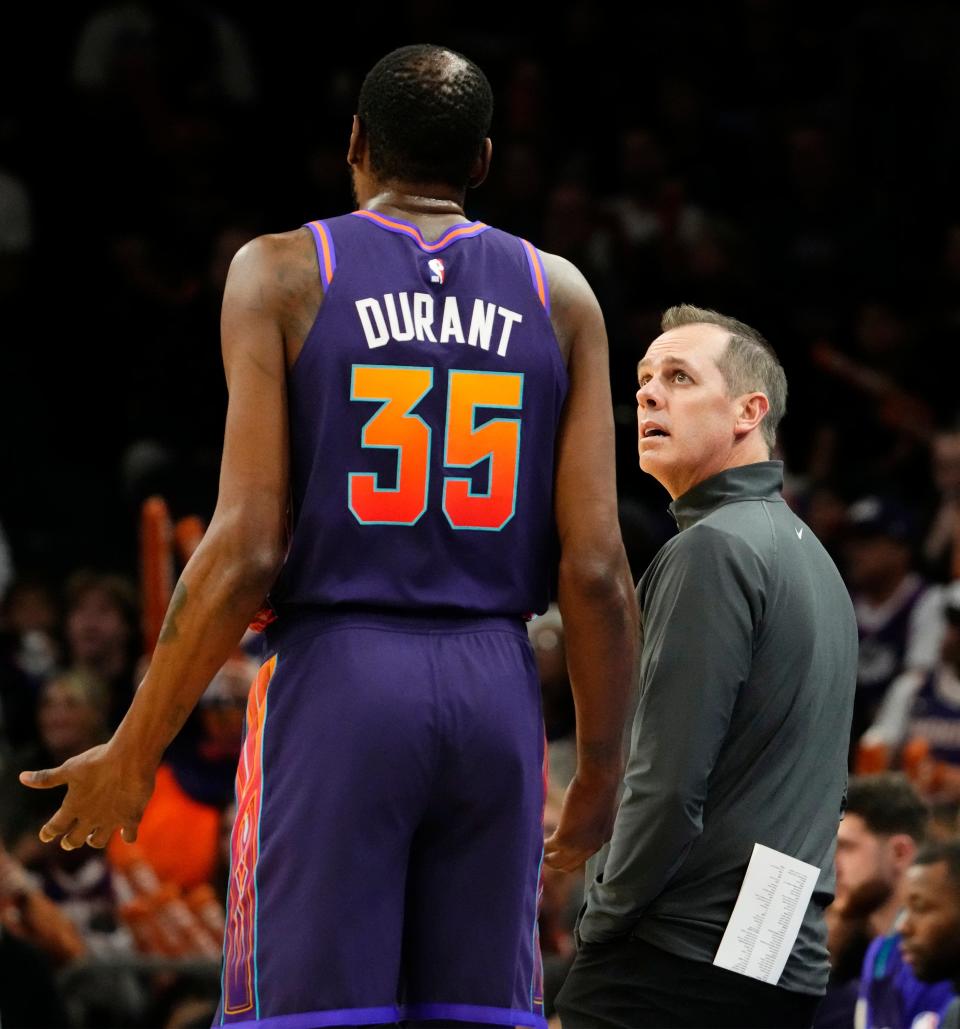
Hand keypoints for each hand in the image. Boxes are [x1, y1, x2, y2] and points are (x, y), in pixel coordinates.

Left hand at [19, 741, 155, 849]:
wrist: (130, 757)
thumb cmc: (98, 760)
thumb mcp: (70, 767)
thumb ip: (46, 778)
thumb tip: (22, 778)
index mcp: (73, 807)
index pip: (54, 827)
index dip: (48, 832)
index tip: (45, 835)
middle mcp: (90, 818)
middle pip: (74, 840)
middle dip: (70, 842)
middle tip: (69, 842)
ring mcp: (111, 820)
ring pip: (98, 841)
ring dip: (94, 840)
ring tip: (94, 837)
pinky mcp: (131, 818)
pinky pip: (128, 836)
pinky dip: (127, 836)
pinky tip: (126, 833)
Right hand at [544, 772, 620, 872]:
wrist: (599, 779)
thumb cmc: (600, 784)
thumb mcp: (597, 805)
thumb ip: (590, 817)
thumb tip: (579, 813)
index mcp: (601, 839)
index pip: (583, 857)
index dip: (568, 855)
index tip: (558, 851)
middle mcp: (592, 847)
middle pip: (569, 866)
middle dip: (555, 863)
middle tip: (543, 856)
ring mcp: (579, 845)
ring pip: (557, 862)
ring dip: (546, 859)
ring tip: (537, 852)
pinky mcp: (565, 839)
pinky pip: (548, 848)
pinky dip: (541, 846)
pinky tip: (535, 839)